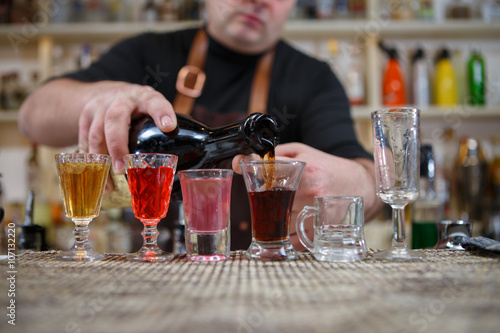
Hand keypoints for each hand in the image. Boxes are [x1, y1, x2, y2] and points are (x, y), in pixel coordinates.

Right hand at [78, 83, 176, 176]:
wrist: (109, 91)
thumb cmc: (139, 106)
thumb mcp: (153, 107)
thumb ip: (165, 124)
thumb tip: (189, 155)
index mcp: (145, 97)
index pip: (155, 102)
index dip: (162, 113)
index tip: (169, 126)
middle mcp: (121, 98)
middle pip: (115, 120)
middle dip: (117, 146)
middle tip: (122, 169)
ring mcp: (100, 106)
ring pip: (96, 133)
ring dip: (101, 160)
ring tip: (109, 184)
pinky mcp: (86, 116)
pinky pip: (84, 140)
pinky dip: (90, 161)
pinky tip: (98, 177)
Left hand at [233, 142, 378, 250]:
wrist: (359, 184)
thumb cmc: (326, 166)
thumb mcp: (303, 151)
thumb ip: (276, 153)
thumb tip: (247, 159)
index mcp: (306, 168)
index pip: (269, 170)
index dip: (251, 169)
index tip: (241, 168)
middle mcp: (311, 190)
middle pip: (270, 201)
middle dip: (263, 200)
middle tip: (265, 198)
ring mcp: (316, 212)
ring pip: (279, 222)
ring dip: (274, 219)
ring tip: (282, 211)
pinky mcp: (321, 230)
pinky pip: (292, 239)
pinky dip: (285, 236)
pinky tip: (287, 227)